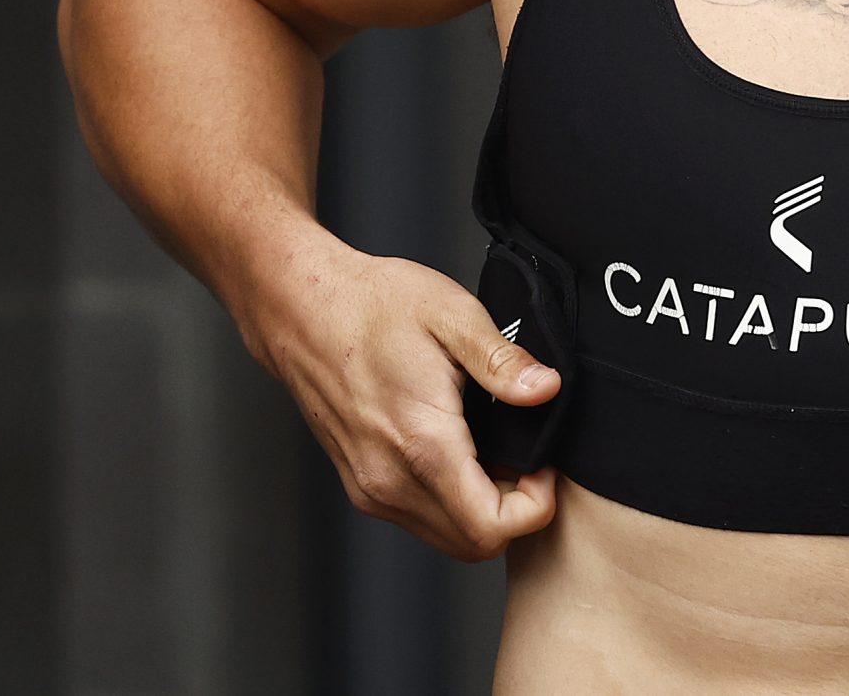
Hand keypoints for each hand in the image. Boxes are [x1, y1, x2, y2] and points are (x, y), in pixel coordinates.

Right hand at [246, 236, 562, 560]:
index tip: (543, 464)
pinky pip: (419, 518)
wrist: (302, 309)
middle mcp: (390, 479)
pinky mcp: (360, 483)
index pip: (490, 528)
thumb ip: (503, 361)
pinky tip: (463, 452)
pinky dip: (452, 502)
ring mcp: (370, 487)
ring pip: (446, 537)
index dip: (535, 506)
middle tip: (526, 457)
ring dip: (482, 509)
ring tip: (496, 451)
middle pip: (472, 544)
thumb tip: (546, 391)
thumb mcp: (452, 314)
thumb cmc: (374, 305)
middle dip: (514, 511)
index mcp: (421, 442)